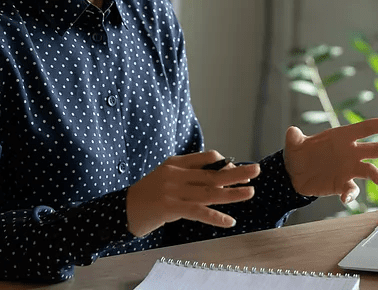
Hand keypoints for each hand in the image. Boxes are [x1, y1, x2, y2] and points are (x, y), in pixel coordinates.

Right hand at [126, 150, 259, 236]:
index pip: (207, 157)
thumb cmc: (147, 193)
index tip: (238, 170)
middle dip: (236, 172)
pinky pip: (197, 212)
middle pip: (213, 173)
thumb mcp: (166, 175)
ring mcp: (173, 191)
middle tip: (256, 170)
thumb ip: (188, 172)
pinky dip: (215, 217)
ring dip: (232, 193)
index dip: (225, 163)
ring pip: (209, 192)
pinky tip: (229, 221)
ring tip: (249, 192)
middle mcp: (176, 174)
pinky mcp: (169, 208)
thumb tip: (216, 173)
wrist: (121, 210)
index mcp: (177, 163)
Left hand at [283, 117, 377, 203]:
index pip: (366, 128)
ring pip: (369, 170)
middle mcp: (349, 151)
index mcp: (341, 136)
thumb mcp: (293, 144)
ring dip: (376, 175)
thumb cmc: (297, 153)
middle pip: (374, 149)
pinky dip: (351, 194)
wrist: (293, 174)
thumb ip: (294, 138)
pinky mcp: (342, 184)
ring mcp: (347, 168)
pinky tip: (345, 197)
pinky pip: (352, 189)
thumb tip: (292, 132)